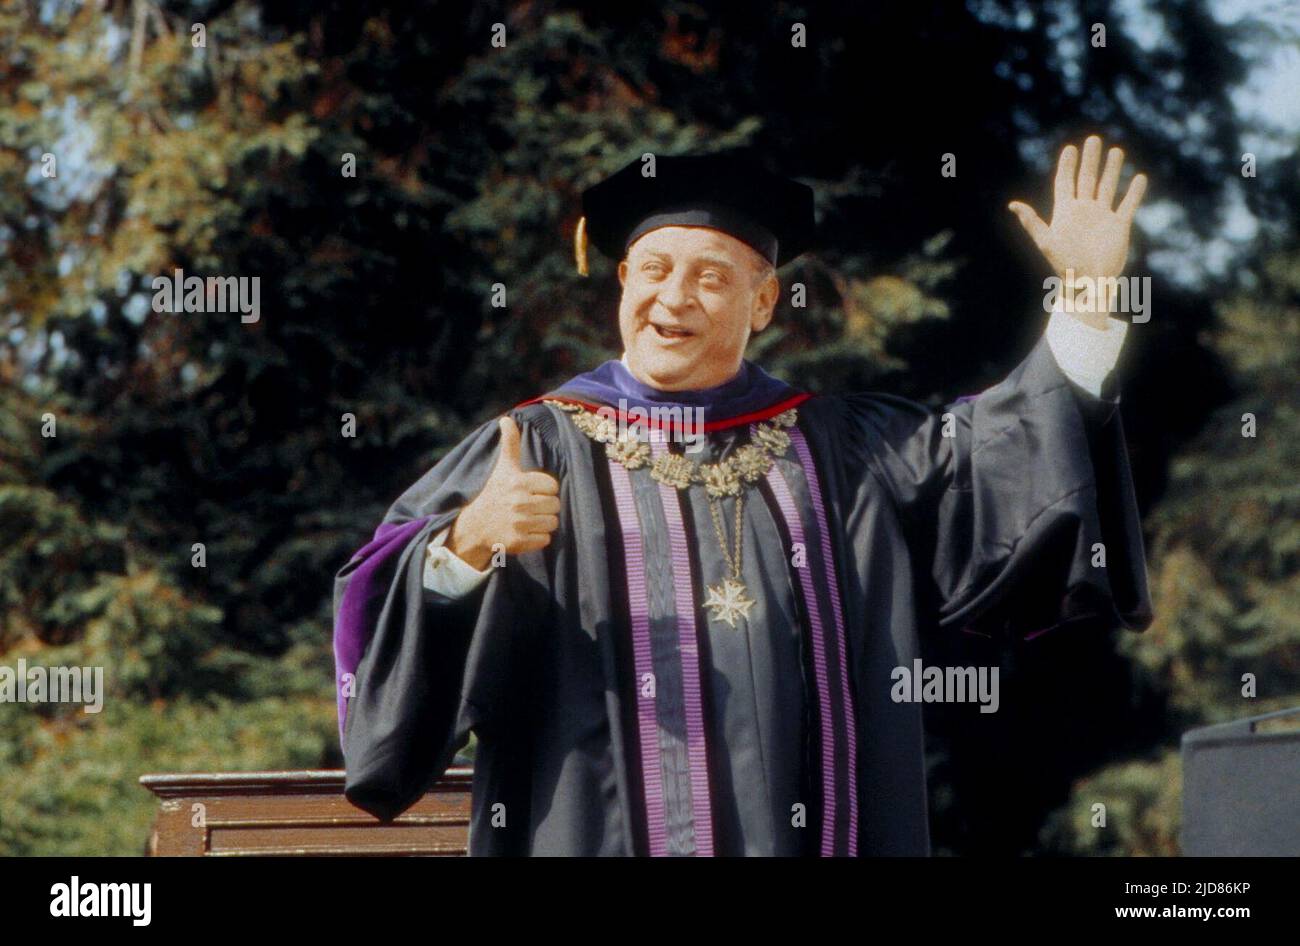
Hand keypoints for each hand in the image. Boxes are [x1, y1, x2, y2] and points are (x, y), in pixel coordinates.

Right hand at [447, 416, 560, 569]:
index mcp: (518, 482)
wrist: (475, 526)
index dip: (545, 490)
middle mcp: (518, 502)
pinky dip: (538, 538)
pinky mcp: (518, 542)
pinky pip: (545, 540)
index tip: (531, 491)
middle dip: (545, 506)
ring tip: (528, 519)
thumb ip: (510, 444)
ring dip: (543, 522)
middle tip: (529, 507)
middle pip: (555, 505)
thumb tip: (506, 419)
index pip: (553, 486)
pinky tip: (525, 532)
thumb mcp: (503, 468)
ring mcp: (518, 523)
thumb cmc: (495, 493)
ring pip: (553, 523)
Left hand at [1008, 135, 1147, 323]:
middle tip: (1094, 139)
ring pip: (1108, 187)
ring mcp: (1102, 217)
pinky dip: (1134, 192)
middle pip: (1087, 179)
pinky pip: (1128, 205)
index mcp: (1066, 213)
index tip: (1070, 148)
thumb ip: (1032, 222)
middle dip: (1090, 160)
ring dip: (1112, 169)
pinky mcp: (1118, 226)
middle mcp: (1084, 211)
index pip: (1066, 183)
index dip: (1067, 166)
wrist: (1087, 283)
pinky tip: (1138, 178)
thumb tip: (1013, 205)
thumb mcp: (1046, 242)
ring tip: (1116, 150)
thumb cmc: (1064, 265)